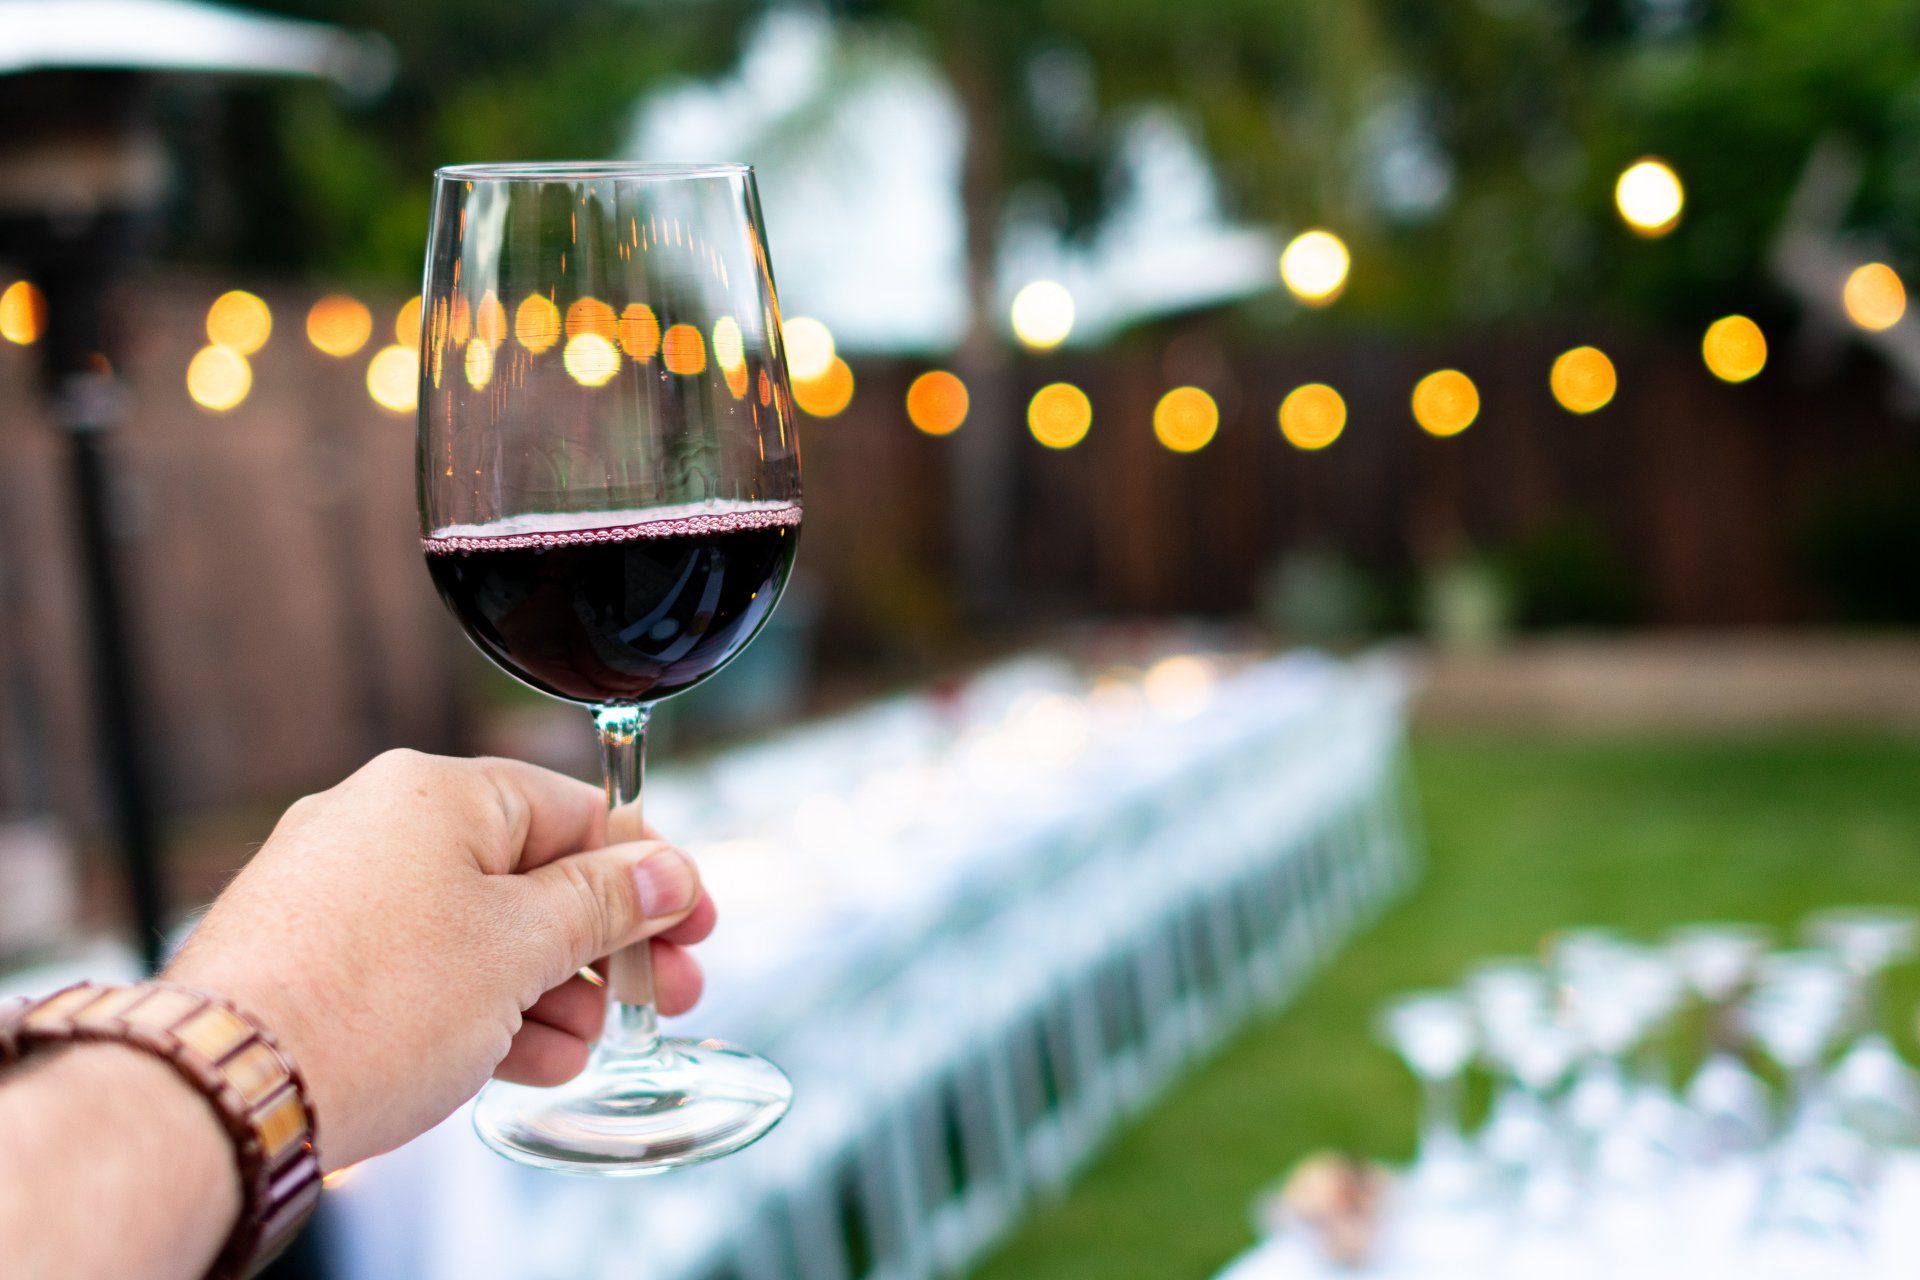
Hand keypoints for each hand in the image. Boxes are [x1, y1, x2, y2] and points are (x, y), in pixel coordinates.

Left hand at [165, 749, 711, 1170]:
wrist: (227, 1092)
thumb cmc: (367, 1004)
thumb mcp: (521, 948)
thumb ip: (605, 903)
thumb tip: (665, 874)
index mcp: (433, 791)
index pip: (573, 812)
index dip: (647, 873)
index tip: (691, 922)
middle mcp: (378, 824)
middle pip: (530, 876)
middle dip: (604, 947)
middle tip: (663, 995)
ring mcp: (338, 892)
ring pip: (478, 931)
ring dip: (549, 990)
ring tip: (584, 1045)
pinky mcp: (312, 955)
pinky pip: (423, 967)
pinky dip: (481, 1007)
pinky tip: (521, 1059)